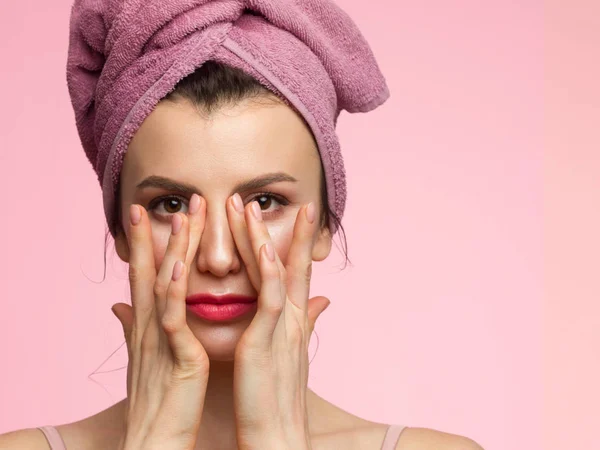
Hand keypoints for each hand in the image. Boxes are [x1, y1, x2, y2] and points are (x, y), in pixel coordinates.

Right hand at [110, 194, 209, 449]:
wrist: (155, 443)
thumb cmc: (157, 403)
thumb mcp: (145, 360)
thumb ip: (134, 328)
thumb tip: (118, 306)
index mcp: (149, 326)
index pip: (147, 276)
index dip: (147, 244)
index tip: (151, 212)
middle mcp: (150, 326)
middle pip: (153, 271)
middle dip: (161, 234)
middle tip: (177, 199)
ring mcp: (160, 339)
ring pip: (165, 285)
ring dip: (174, 248)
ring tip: (183, 215)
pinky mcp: (176, 356)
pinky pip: (173, 318)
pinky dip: (175, 290)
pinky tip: (182, 264)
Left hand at [227, 195, 330, 449]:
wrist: (277, 435)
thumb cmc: (275, 398)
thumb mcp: (291, 354)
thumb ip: (306, 323)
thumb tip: (323, 302)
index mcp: (290, 321)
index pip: (291, 272)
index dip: (290, 241)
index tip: (288, 213)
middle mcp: (291, 318)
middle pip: (288, 263)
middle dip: (276, 228)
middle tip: (259, 197)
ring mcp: (283, 327)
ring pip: (277, 272)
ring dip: (263, 237)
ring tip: (246, 207)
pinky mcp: (271, 340)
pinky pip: (272, 298)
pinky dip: (271, 271)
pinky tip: (265, 247)